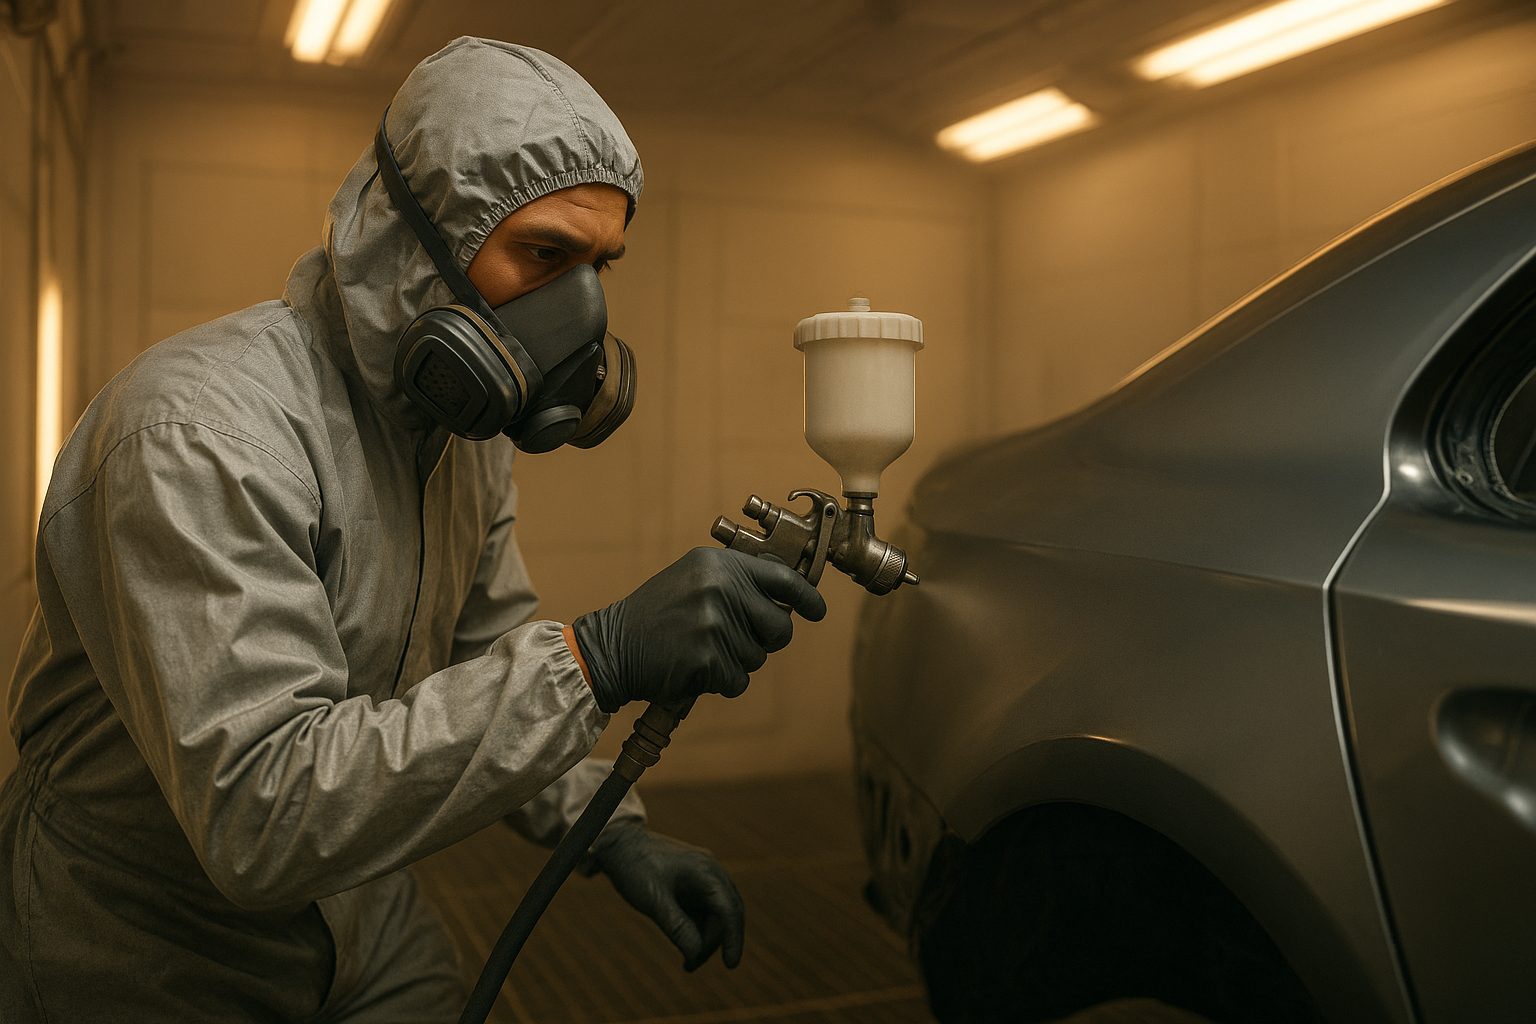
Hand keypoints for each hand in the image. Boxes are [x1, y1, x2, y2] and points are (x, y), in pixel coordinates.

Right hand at [571, 547, 825, 712]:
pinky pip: (738, 680)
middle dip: (766, 640)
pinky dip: (721, 682)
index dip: (807, 597)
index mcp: (719, 564)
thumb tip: (786, 597)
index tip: (817, 611)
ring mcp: (714, 624)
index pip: (782, 578)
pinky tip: (695, 669)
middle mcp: (720, 588)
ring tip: (701, 650)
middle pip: (779, 626)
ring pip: (758, 657)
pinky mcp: (707, 658)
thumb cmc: (656, 615)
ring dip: (735, 662)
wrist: (612, 647)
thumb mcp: (693, 578)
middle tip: (734, 640)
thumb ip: (737, 581)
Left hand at [593, 823, 744, 970]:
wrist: (618, 844)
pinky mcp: (692, 885)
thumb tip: (696, 954)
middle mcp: (711, 874)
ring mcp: (702, 879)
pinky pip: (703, 911)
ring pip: (715, 915)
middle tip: (690, 965)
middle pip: (725, 915)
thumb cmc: (634, 867)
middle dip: (712, 943)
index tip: (730, 965)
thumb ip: (677, 926)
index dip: (733, 938)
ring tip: (686, 961)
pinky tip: (684, 944)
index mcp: (707, 873)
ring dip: (704, 939)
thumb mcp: (654, 900)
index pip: (730, 910)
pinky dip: (697, 929)